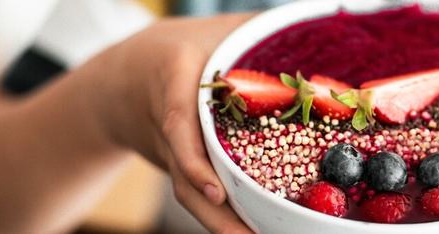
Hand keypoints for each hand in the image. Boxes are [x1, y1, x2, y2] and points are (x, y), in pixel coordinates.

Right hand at [78, 14, 255, 232]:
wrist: (124, 79)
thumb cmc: (180, 50)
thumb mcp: (211, 33)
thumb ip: (252, 31)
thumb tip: (314, 24)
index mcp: (172, 81)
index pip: (177, 121)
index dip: (193, 159)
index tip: (216, 188)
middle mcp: (166, 124)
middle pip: (186, 176)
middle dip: (217, 212)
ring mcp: (170, 153)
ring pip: (190, 194)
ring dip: (222, 224)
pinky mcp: (178, 169)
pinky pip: (198, 194)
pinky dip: (223, 215)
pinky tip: (252, 229)